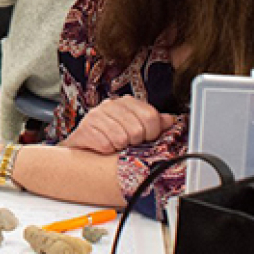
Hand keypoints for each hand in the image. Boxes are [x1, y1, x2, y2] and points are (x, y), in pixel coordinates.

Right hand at [60, 97, 176, 154]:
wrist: (82, 146)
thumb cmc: (111, 135)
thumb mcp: (135, 127)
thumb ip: (153, 123)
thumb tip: (171, 120)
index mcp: (127, 102)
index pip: (151, 116)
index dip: (152, 133)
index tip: (146, 139)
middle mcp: (110, 105)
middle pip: (137, 130)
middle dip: (135, 143)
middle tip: (127, 144)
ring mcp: (96, 115)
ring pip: (121, 138)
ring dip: (120, 148)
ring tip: (115, 146)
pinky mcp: (84, 129)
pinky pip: (106, 145)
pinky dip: (107, 151)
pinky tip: (104, 148)